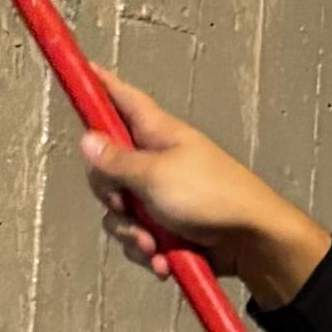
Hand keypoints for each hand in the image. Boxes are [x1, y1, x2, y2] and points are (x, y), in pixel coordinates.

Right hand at [80, 74, 330, 308]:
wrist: (252, 242)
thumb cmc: (213, 196)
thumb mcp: (156, 176)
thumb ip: (117, 162)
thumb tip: (87, 139)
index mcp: (158, 134)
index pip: (122, 99)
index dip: (99, 84)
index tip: (80, 70)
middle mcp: (156, 161)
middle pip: (107, 168)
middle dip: (110, 195)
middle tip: (126, 204)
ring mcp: (161, 196)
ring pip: (120, 211)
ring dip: (132, 233)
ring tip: (154, 244)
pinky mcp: (167, 227)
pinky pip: (138, 237)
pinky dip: (148, 252)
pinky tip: (164, 261)